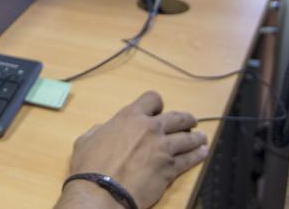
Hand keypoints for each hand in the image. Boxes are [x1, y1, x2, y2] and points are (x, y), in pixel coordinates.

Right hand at [57, 90, 208, 208]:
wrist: (103, 190)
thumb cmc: (90, 165)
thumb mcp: (87, 139)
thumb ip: (101, 130)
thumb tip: (105, 130)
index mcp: (130, 117)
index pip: (152, 99)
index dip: (156, 104)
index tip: (158, 110)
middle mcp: (151, 128)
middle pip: (177, 117)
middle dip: (186, 119)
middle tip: (190, 122)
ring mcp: (163, 148)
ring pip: (188, 138)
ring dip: (196, 137)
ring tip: (201, 138)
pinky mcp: (170, 168)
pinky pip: (189, 159)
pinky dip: (198, 155)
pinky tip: (202, 153)